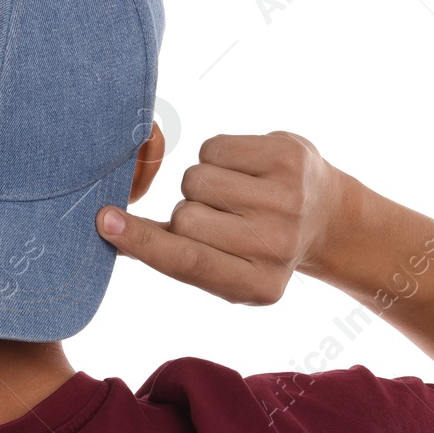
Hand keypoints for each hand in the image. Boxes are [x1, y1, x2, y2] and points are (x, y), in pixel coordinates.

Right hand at [94, 131, 342, 304]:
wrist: (327, 217)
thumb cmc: (258, 247)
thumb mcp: (225, 271)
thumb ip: (175, 256)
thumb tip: (113, 232)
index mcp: (257, 286)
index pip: (186, 262)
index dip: (142, 241)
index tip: (105, 222)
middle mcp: (276, 246)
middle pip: (184, 216)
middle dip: (187, 212)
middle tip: (220, 219)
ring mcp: (287, 199)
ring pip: (196, 178)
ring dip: (202, 184)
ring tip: (234, 195)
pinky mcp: (289, 157)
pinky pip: (215, 147)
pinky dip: (218, 156)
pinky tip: (245, 172)